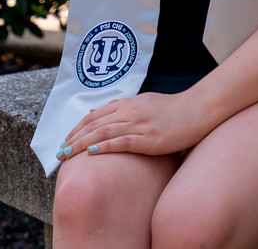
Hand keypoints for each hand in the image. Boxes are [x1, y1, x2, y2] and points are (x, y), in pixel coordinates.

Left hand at [57, 91, 210, 161]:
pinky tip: (92, 153)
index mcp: (129, 103)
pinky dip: (105, 147)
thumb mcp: (146, 102)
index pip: (95, 115)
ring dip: (82, 144)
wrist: (198, 110)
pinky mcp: (150, 138)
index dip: (78, 128)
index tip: (66, 140)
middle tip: (59, 151)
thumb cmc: (173, 109)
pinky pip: (123, 142)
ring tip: (68, 155)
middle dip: (74, 138)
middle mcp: (131, 111)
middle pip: (95, 124)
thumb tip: (104, 112)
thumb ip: (125, 108)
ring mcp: (140, 124)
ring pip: (104, 133)